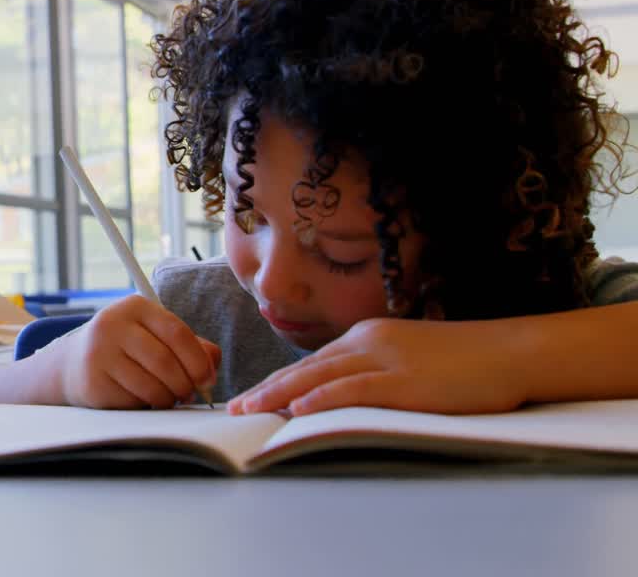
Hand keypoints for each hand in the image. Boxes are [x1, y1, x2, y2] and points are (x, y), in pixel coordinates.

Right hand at [54, 295, 219, 408]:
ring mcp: (98, 353)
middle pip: (165, 362)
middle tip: (189, 394)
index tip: (208, 379)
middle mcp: (113, 324)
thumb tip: (211, 366)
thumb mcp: (154, 335)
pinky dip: (147, 405)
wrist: (74, 363)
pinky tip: (144, 399)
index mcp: (135, 307)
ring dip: (169, 399)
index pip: (177, 332)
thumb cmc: (126, 348)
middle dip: (185, 384)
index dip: (198, 360)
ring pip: (151, 385)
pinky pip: (134, 401)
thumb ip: (190, 345)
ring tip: (169, 398)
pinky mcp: (92, 382)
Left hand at [227, 318, 528, 415]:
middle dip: (267, 389)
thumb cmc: (465, 361)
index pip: (312, 361)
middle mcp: (368, 342)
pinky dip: (322, 398)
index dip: (279, 381)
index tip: (252, 397)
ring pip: (319, 376)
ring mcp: (385, 359)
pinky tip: (298, 410)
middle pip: (305, 367)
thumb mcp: (408, 357)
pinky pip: (353, 389)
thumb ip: (374, 371)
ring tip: (250, 411)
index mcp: (367, 335)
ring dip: (280, 395)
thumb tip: (339, 395)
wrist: (512, 351)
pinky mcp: (404, 380)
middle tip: (235, 408)